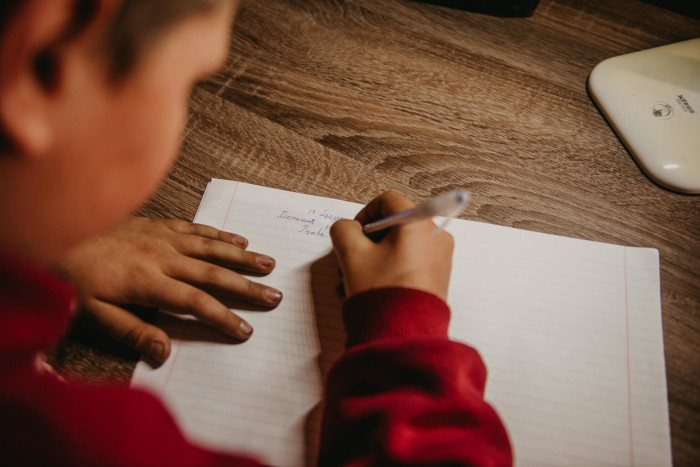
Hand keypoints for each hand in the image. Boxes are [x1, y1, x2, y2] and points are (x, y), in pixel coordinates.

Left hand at [52, 217, 281, 365]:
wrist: (58, 233)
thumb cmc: (75, 278)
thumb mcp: (94, 313)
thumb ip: (132, 332)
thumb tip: (164, 353)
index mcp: (148, 282)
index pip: (195, 303)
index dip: (223, 317)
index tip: (245, 330)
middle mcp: (162, 257)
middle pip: (213, 274)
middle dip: (247, 287)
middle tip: (273, 297)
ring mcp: (163, 238)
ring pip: (211, 248)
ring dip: (242, 257)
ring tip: (268, 264)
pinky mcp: (159, 225)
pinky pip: (196, 228)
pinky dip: (219, 234)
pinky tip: (238, 240)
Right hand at [330, 191, 453, 300]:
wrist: (403, 334)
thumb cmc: (381, 291)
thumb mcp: (351, 254)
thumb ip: (343, 230)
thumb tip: (348, 228)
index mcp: (418, 223)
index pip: (388, 201)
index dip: (364, 214)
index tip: (352, 234)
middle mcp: (436, 237)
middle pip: (394, 225)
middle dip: (366, 241)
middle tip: (349, 260)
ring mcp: (440, 258)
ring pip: (399, 247)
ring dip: (373, 258)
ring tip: (352, 280)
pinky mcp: (438, 278)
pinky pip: (409, 263)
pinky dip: (388, 269)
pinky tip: (368, 289)